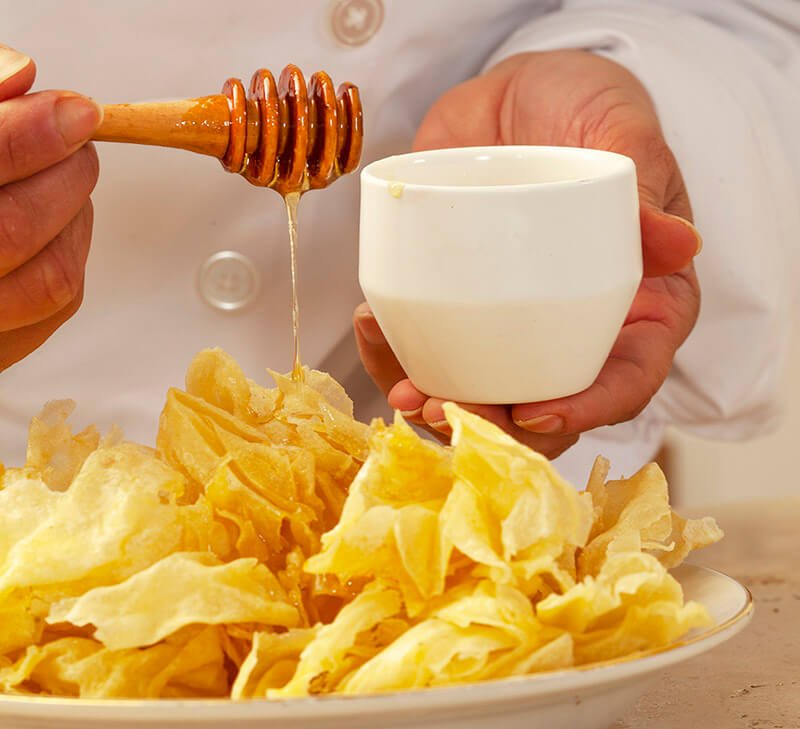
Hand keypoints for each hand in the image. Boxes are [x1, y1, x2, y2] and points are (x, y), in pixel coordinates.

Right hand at [0, 44, 101, 372]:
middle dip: (65, 176)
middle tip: (77, 141)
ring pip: (49, 281)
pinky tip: (57, 225)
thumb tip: (23, 76)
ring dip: (75, 219)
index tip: (77, 110)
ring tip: (64, 178)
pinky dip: (69, 256)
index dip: (28, 137)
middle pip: (12, 232)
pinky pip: (54, 309)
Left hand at [355, 51, 700, 459]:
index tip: (532, 413)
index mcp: (635, 307)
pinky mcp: (454, 297)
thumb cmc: (588, 108)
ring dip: (434, 403)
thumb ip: (645, 190)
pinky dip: (396, 349)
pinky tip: (373, 325)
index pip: (625, 379)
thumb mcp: (623, 134)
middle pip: (541, 404)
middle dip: (491, 424)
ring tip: (402, 387)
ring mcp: (508, 317)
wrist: (520, 88)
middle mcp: (572, 326)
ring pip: (478, 388)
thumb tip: (680, 246)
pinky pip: (429, 341)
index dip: (585, 410)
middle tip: (441, 405)